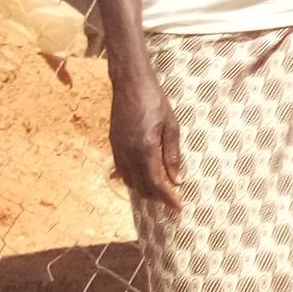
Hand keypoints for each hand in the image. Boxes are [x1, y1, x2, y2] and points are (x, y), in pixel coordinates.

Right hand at [109, 68, 181, 206]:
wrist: (129, 82)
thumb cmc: (154, 100)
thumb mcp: (171, 126)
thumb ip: (173, 154)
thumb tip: (177, 179)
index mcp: (145, 149)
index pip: (157, 183)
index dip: (168, 199)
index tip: (179, 208)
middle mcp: (128, 153)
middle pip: (142, 187)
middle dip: (158, 197)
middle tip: (173, 201)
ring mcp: (118, 150)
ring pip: (130, 182)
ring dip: (146, 190)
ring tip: (161, 190)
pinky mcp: (113, 145)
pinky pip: (122, 171)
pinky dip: (134, 179)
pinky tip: (144, 177)